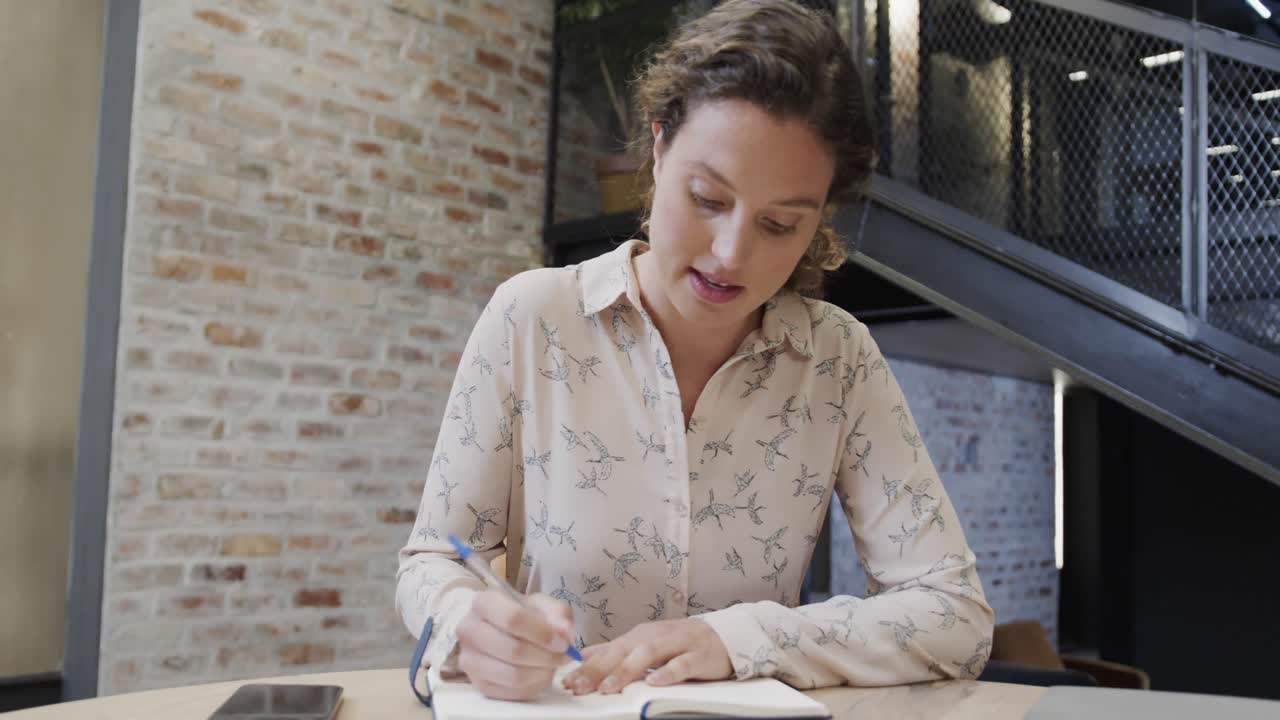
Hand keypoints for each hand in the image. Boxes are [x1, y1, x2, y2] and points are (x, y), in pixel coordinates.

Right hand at [455, 590, 574, 700]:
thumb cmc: (525, 616)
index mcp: (483, 602)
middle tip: (563, 656)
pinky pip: (511, 693)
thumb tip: (564, 634)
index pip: (512, 619)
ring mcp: (469, 659)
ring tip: (552, 665)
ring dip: (541, 673)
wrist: (505, 631)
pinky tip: (539, 674)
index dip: (542, 634)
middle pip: (513, 650)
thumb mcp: (544, 605)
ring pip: (512, 675)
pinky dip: (532, 687)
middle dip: (546, 656)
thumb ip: (558, 614)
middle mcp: (469, 630)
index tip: (562, 642)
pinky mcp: (477, 684)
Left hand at [561, 617, 731, 694]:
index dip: (586, 667)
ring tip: (609, 687)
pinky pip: (681, 664)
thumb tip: (585, 653)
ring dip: (626, 671)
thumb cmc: (682, 643)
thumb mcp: (646, 643)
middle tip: (579, 686)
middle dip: (598, 670)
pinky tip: (654, 682)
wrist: (725, 635)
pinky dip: (667, 672)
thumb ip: (616, 650)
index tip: (568, 681)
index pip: (608, 652)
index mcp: (639, 637)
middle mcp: (654, 637)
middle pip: (622, 652)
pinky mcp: (698, 655)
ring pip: (647, 656)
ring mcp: (677, 644)